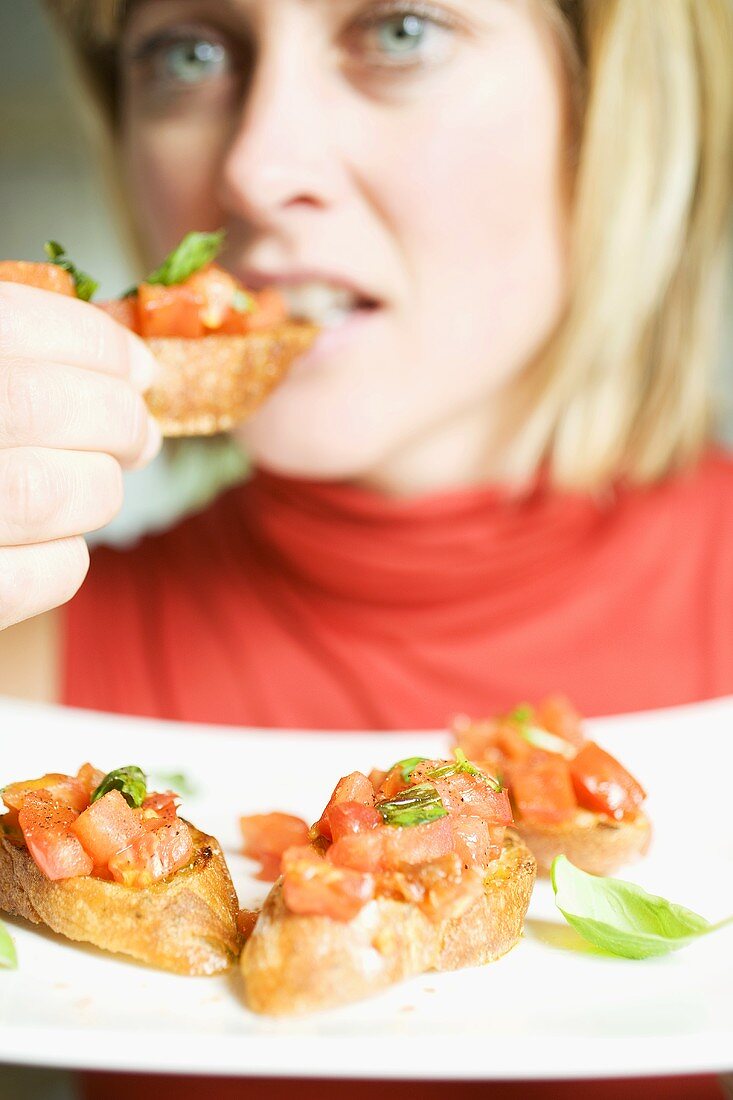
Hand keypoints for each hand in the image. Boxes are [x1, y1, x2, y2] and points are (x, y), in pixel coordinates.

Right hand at [0, 282, 161, 629]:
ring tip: (98, 485)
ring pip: (45, 492)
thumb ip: (18, 367)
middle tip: (140, 436)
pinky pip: (43, 573)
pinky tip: (53, 541)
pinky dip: (67, 557)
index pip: (10, 324)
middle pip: (37, 404)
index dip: (95, 343)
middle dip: (116, 418)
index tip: (139, 368)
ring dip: (97, 487)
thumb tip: (128, 368)